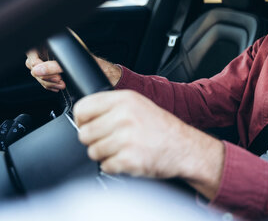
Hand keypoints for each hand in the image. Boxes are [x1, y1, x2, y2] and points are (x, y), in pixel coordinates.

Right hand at [26, 48, 122, 90]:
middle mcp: (52, 52)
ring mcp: (52, 63)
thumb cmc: (95, 65)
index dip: (34, 60)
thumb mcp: (74, 64)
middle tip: (58, 79)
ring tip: (61, 84)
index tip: (42, 70)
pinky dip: (50, 85)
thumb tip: (37, 69)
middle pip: (33, 64)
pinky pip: (44, 80)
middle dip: (44, 75)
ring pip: (37, 74)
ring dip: (47, 82)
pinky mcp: (55, 73)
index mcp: (56, 45)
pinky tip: (59, 86)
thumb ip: (54, 66)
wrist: (105, 75)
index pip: (33, 49)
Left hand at [73, 90, 224, 198]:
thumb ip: (112, 107)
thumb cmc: (161, 128)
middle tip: (112, 140)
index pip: (82, 108)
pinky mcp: (128, 159)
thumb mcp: (139, 105)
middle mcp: (124, 116)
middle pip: (84, 133)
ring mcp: (126, 139)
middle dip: (95, 141)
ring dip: (105, 155)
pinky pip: (105, 166)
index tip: (89, 125)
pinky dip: (115, 166)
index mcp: (124, 100)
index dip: (82, 120)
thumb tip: (83, 116)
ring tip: (124, 149)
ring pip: (93, 152)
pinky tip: (130, 158)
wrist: (184, 148)